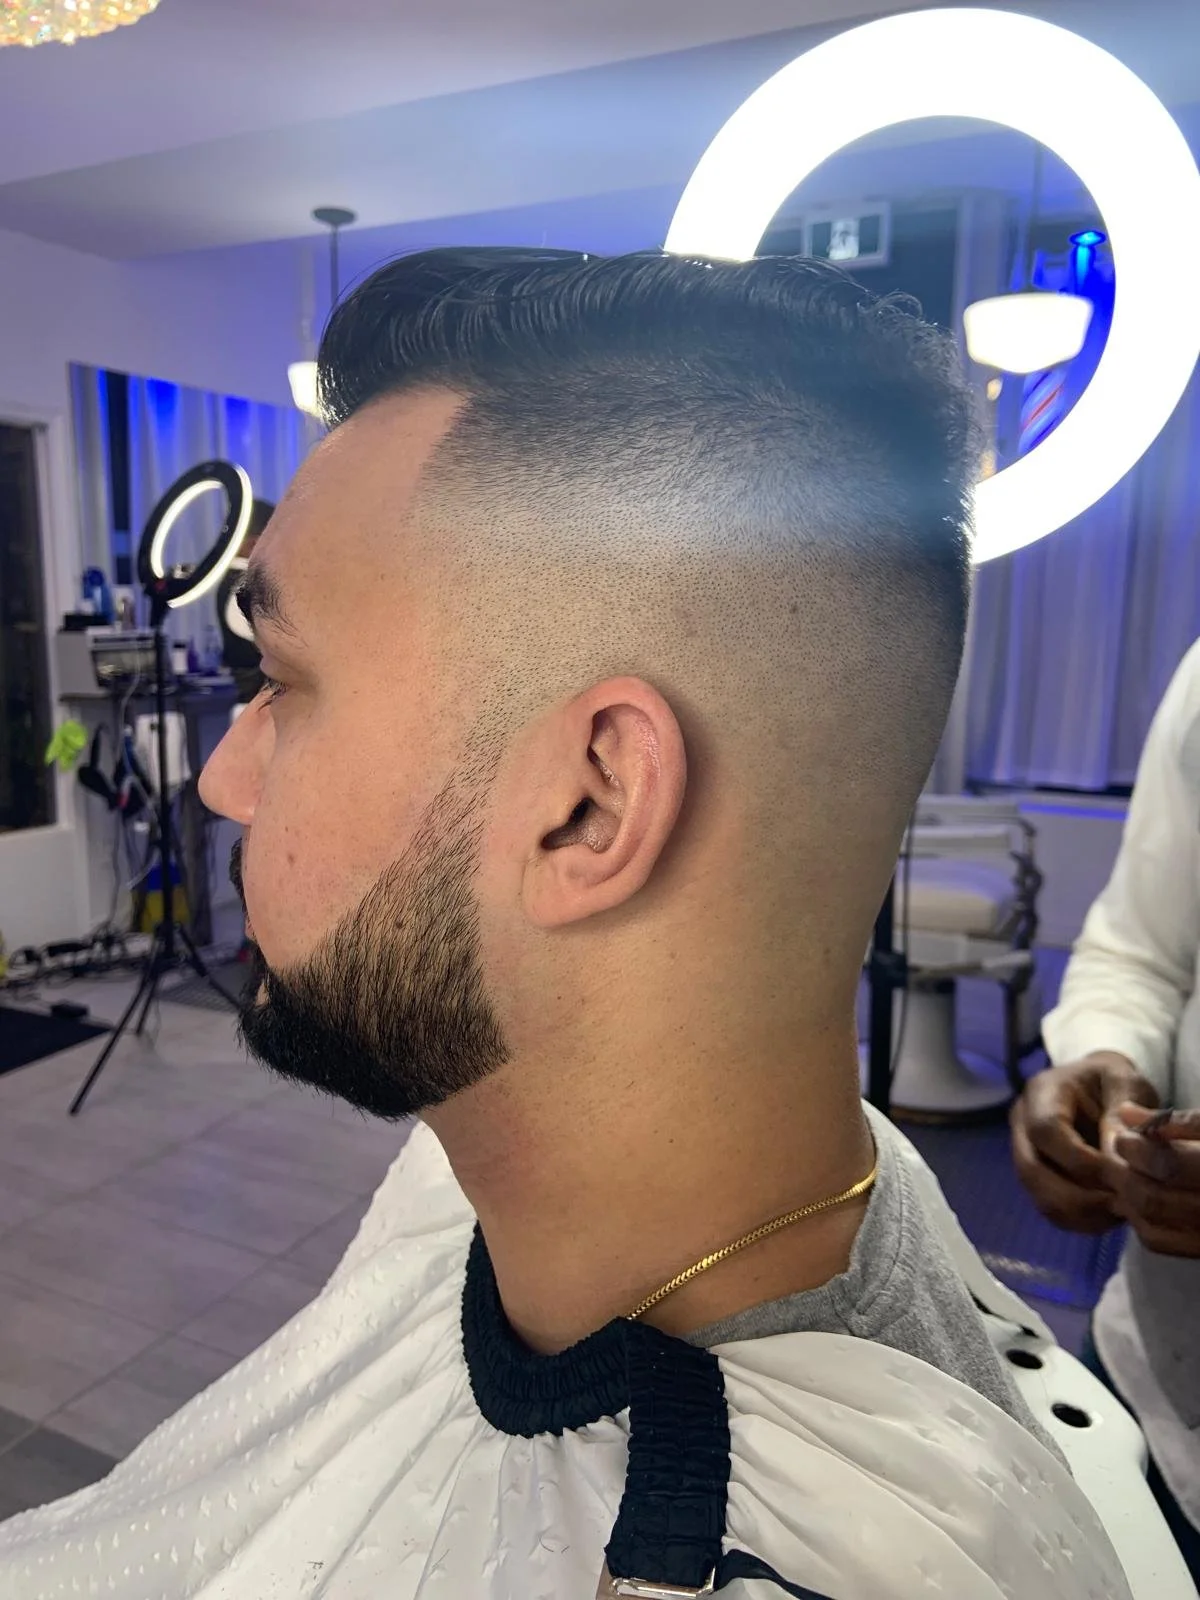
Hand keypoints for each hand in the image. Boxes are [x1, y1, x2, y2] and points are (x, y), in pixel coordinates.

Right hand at [1011, 1053, 1158, 1233]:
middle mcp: (1021, 1123)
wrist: (1103, 1089)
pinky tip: (1110, 1214)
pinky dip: (1081, 1221)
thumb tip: (1113, 1162)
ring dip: (1082, 1213)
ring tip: (1121, 1210)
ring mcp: (1023, 1152)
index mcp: (1041, 1092)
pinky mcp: (1036, 1178)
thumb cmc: (1116, 1084)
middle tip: (1123, 1204)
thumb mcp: (1128, 1084)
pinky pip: (1049, 1210)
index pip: (1045, 1131)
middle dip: (1080, 1197)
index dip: (1081, 1160)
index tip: (1120, 1174)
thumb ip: (1122, 1116)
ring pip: (1038, 1197)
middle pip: (1031, 1171)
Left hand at [1107, 1105, 1199, 1256]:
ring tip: (1119, 1170)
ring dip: (1125, 1194)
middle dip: (1124, 1172)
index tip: (1125, 1134)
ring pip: (1152, 1221)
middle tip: (1115, 1152)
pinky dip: (1136, 1217)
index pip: (1170, 1166)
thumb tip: (1126, 1113)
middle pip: (1154, 1198)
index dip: (1138, 1148)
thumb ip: (1177, 1122)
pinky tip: (1131, 1196)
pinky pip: (1159, 1240)